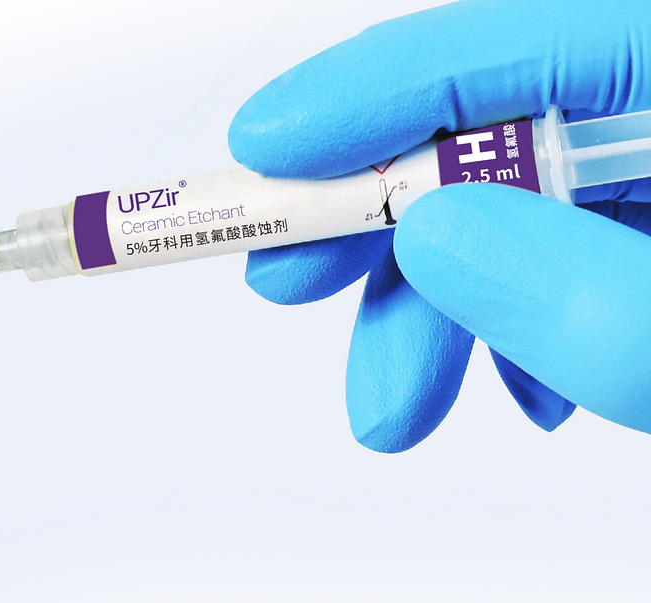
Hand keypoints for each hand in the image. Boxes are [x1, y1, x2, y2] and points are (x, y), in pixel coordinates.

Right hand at [228, 0, 650, 451]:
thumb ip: (577, 290)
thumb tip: (429, 234)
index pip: (501, 47)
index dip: (365, 95)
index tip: (259, 152)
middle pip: (486, 133)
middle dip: (376, 226)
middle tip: (286, 285)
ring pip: (514, 208)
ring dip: (434, 306)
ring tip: (393, 408)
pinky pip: (564, 251)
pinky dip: (516, 320)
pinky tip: (523, 389)